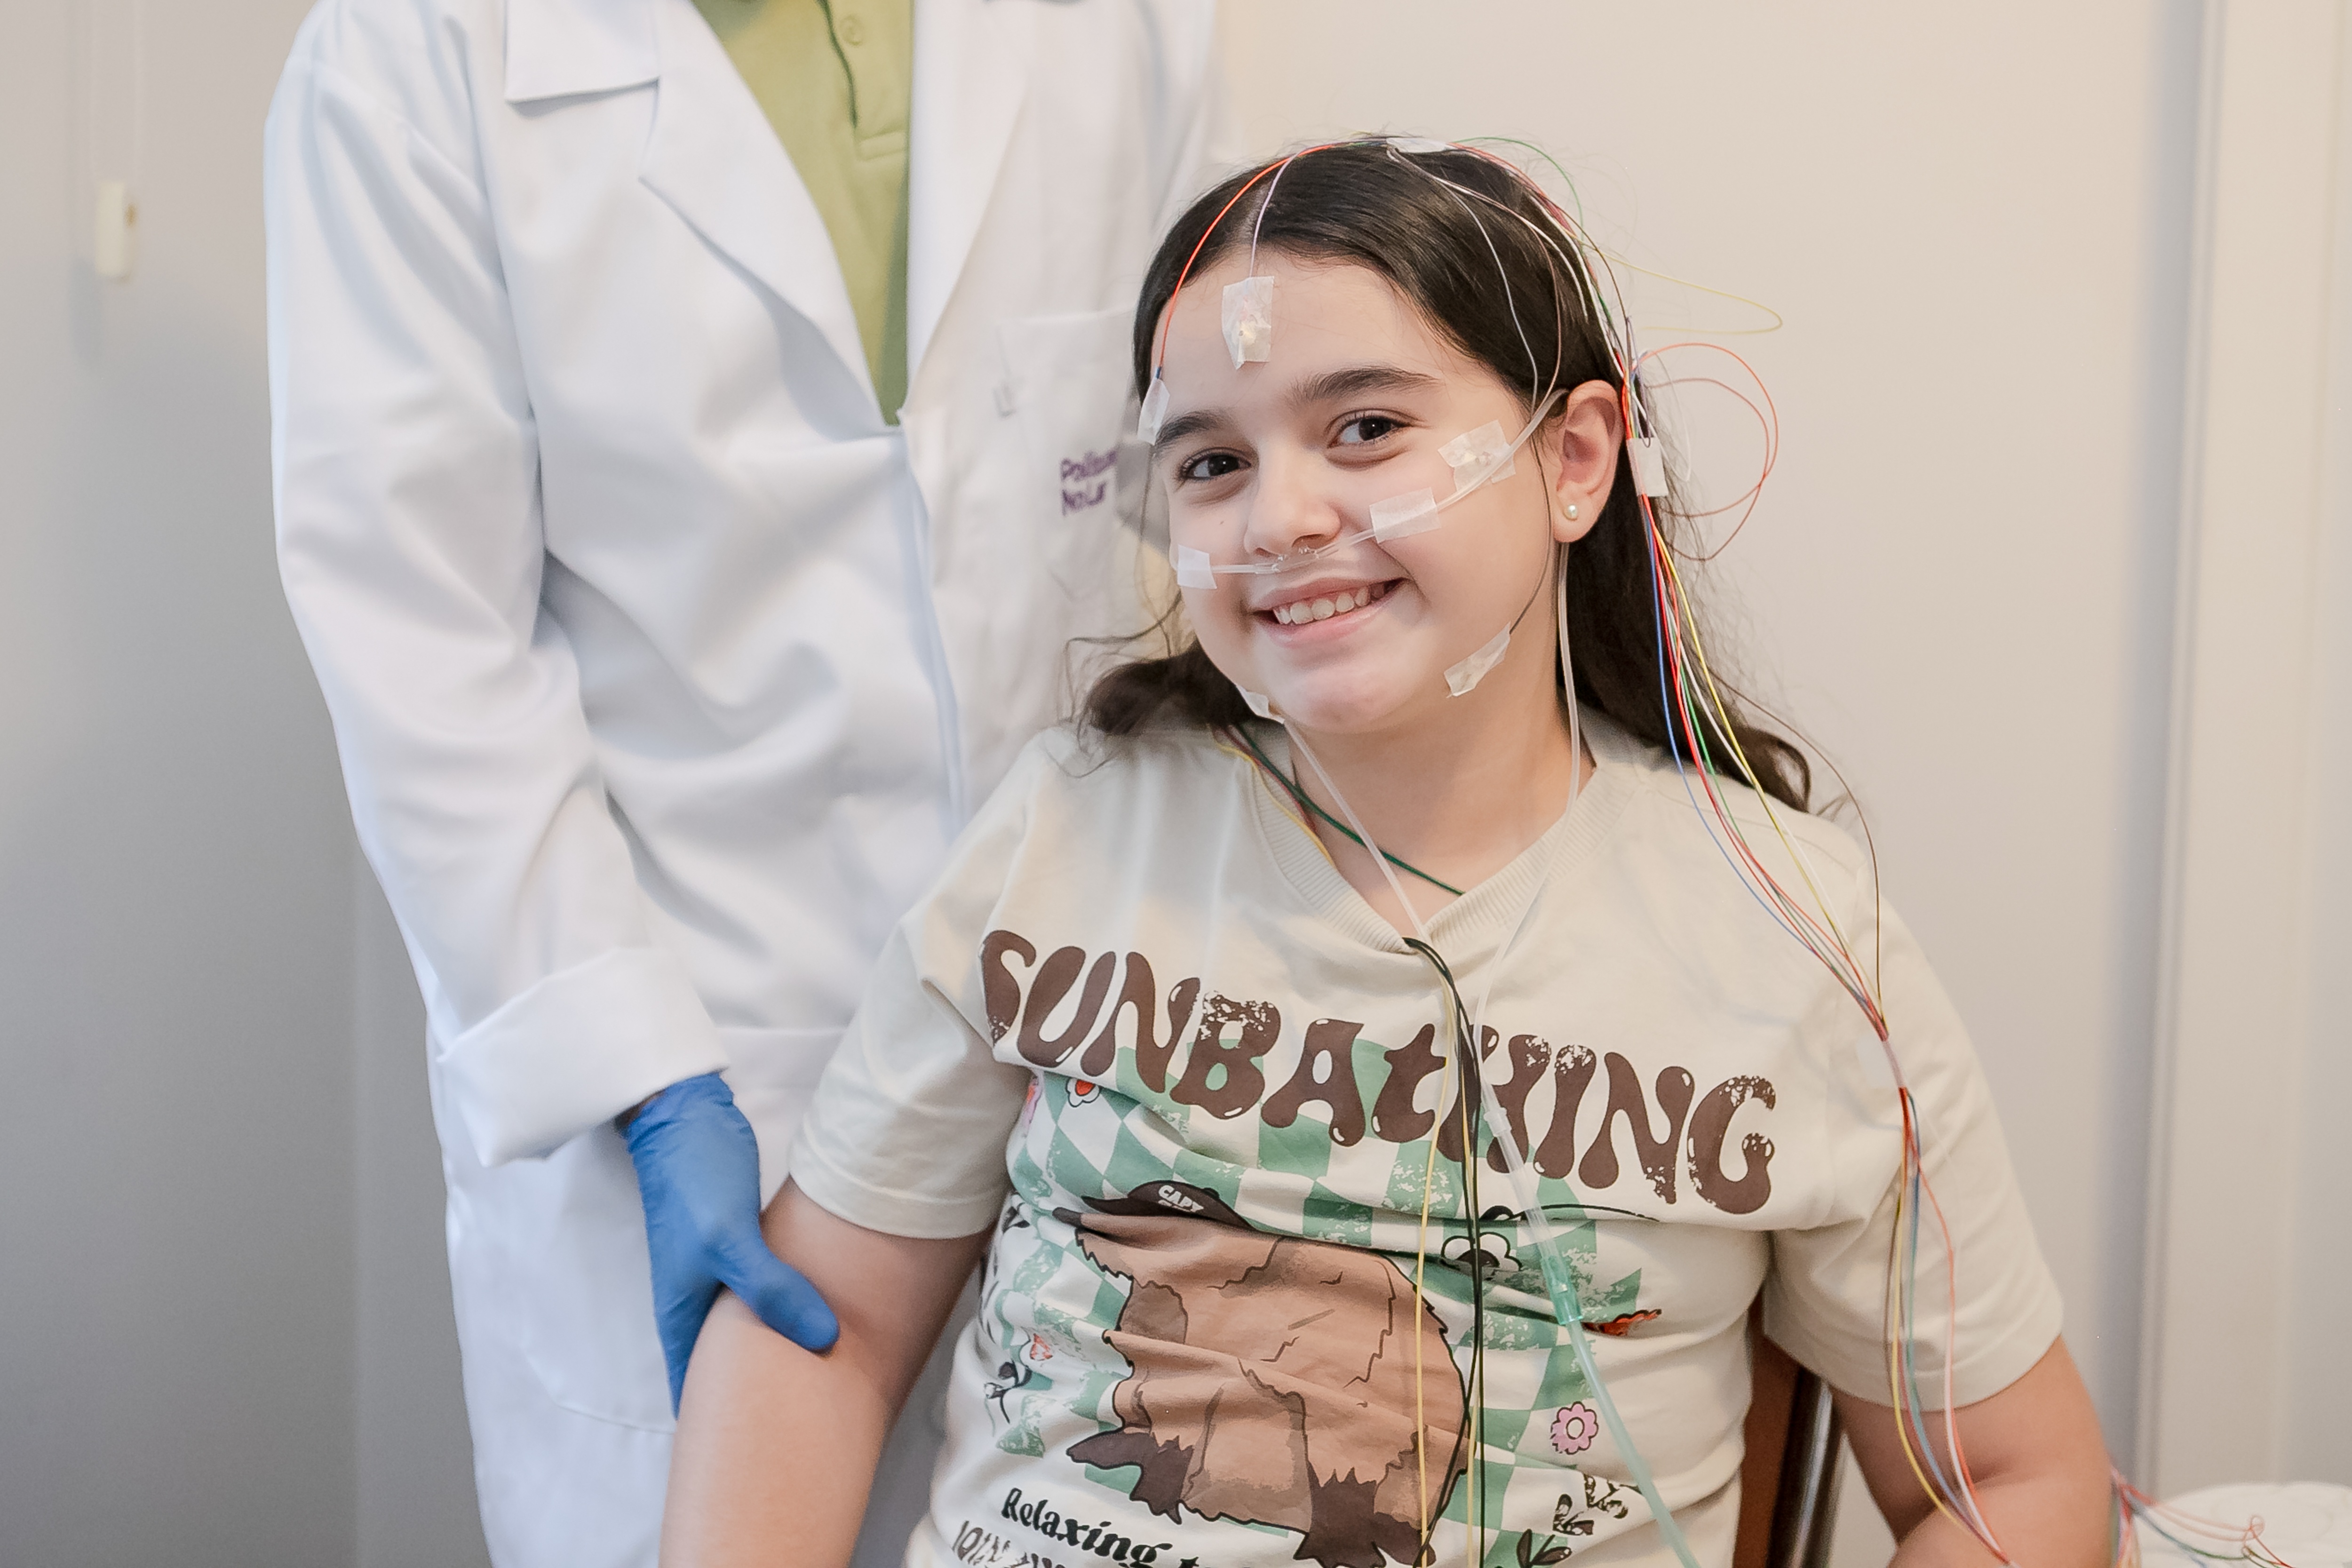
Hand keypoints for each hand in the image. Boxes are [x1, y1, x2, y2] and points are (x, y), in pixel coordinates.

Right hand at [622, 1073, 840, 1409]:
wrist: (684, 1115)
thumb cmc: (694, 1179)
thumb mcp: (730, 1237)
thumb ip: (771, 1288)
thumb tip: (823, 1340)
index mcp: (684, 1318)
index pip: (698, 1399)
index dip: (724, 1437)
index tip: (761, 1472)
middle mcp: (699, 1307)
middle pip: (730, 1375)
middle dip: (762, 1409)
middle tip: (815, 1442)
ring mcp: (721, 1278)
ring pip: (755, 1336)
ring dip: (786, 1358)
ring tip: (834, 1392)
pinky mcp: (745, 1251)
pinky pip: (771, 1298)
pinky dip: (795, 1316)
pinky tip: (829, 1324)